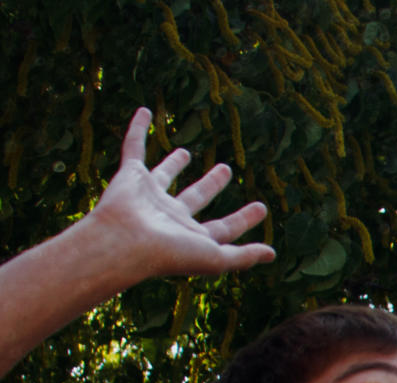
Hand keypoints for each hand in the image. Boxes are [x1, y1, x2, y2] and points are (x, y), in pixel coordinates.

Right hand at [81, 109, 274, 283]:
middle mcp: (171, 216)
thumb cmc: (170, 254)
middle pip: (197, 196)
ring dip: (175, 163)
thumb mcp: (215, 258)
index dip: (244, 219)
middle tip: (226, 169)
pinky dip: (138, 128)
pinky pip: (134, 147)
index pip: (224, 227)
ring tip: (187, 152)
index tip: (261, 208)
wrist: (124, 242)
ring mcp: (150, 195)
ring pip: (166, 173)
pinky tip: (144, 112)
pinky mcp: (130, 175)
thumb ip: (243, 256)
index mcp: (191, 236)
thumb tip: (271, 254)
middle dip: (211, 183)